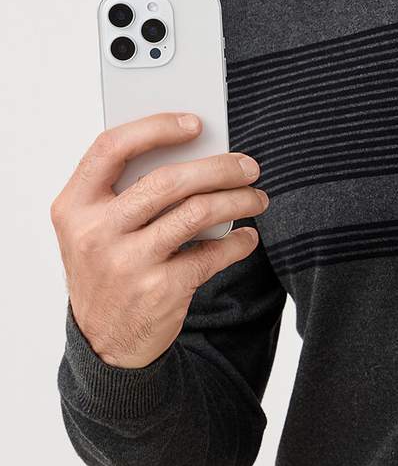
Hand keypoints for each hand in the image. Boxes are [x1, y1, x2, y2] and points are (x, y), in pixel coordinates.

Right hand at [51, 111, 270, 368]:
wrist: (105, 343)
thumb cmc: (108, 270)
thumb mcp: (96, 230)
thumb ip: (126, 193)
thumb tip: (194, 153)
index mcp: (73, 206)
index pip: (111, 147)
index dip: (156, 127)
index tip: (196, 122)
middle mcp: (95, 232)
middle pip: (168, 180)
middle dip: (220, 167)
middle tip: (249, 166)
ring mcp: (126, 263)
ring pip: (197, 213)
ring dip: (237, 200)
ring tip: (257, 197)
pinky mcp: (159, 290)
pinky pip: (211, 253)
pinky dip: (238, 242)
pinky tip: (247, 237)